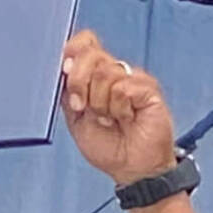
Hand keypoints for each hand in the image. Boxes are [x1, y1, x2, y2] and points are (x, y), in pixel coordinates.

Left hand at [60, 31, 177, 184]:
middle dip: (78, 83)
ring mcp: (132, 78)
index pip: (84, 43)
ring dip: (100, 104)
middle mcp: (114, 72)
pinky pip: (123, 88)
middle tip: (82, 107)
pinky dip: (119, 109)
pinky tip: (126, 119)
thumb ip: (68, 93)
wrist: (132, 169)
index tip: (64, 72)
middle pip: (90, 55)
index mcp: (95, 75)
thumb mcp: (76, 120)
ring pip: (104, 74)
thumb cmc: (108, 148)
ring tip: (109, 119)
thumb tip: (64, 65)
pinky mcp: (148, 88)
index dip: (73, 52)